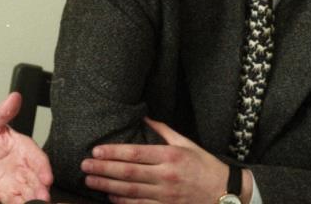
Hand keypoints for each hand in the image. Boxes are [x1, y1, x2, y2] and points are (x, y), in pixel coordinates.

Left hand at [0, 92, 53, 203]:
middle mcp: (22, 165)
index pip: (37, 157)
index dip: (43, 167)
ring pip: (29, 191)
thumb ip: (2, 112)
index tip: (47, 177)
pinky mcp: (6, 193)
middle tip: (44, 195)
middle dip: (41, 187)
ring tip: (36, 202)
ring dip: (33, 198)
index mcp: (22, 147)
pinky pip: (15, 200)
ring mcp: (16, 180)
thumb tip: (14, 96)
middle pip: (36, 178)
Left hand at [81, 118, 248, 203]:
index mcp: (170, 156)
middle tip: (85, 165)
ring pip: (130, 191)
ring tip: (90, 180)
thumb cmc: (205, 166)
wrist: (226, 194)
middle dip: (103, 168)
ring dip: (107, 185)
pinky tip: (110, 196)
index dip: (113, 152)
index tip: (96, 150)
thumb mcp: (186, 144)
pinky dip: (123, 202)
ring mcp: (166, 196)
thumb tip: (144, 116)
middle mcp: (167, 176)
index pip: (135, 153)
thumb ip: (163, 130)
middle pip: (128, 172)